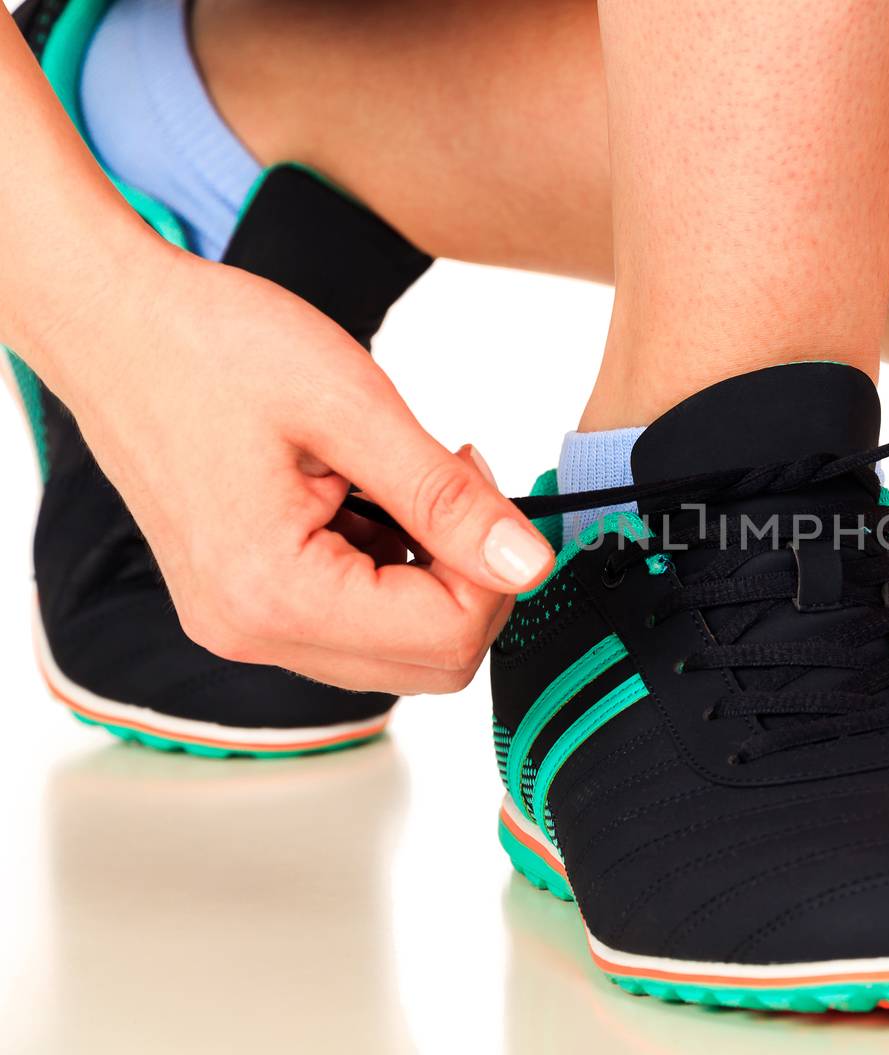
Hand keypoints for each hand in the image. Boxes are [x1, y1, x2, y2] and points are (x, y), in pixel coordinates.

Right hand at [26, 246, 552, 693]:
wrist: (112, 322)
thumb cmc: (210, 346)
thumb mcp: (352, 407)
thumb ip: (447, 497)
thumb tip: (532, 562)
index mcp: (273, 594)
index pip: (447, 635)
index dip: (496, 568)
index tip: (483, 484)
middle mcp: (253, 633)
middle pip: (430, 662)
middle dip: (471, 579)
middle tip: (456, 481)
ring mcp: (245, 625)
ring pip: (398, 648)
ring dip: (431, 575)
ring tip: (402, 479)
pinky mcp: (246, 603)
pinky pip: (354, 622)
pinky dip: (388, 570)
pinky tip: (369, 498)